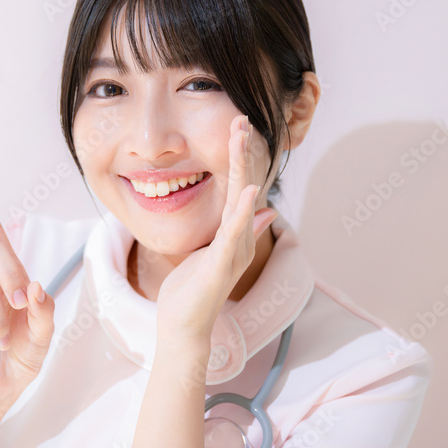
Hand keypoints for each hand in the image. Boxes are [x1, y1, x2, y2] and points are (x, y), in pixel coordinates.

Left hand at [154, 114, 278, 343]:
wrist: (182, 327)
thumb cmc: (191, 292)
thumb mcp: (214, 253)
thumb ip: (237, 230)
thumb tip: (265, 209)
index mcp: (235, 234)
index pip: (240, 187)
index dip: (240, 157)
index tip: (238, 127)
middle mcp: (240, 239)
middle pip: (244, 187)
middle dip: (242, 153)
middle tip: (242, 120)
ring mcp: (233, 252)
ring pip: (241, 202)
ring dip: (242, 169)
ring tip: (242, 140)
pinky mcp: (222, 265)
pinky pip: (234, 234)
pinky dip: (243, 212)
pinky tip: (250, 190)